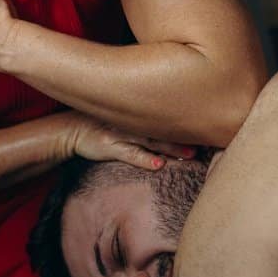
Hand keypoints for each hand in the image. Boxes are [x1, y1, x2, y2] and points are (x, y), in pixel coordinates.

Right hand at [60, 111, 197, 170]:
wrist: (68, 129)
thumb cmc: (98, 123)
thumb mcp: (121, 115)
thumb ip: (144, 121)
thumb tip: (169, 129)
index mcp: (137, 112)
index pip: (168, 113)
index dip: (188, 119)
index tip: (209, 125)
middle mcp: (132, 121)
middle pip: (164, 127)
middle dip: (186, 135)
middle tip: (209, 141)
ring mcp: (121, 134)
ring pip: (151, 140)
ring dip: (172, 148)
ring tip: (191, 154)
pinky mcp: (110, 147)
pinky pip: (130, 154)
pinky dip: (145, 159)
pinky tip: (159, 164)